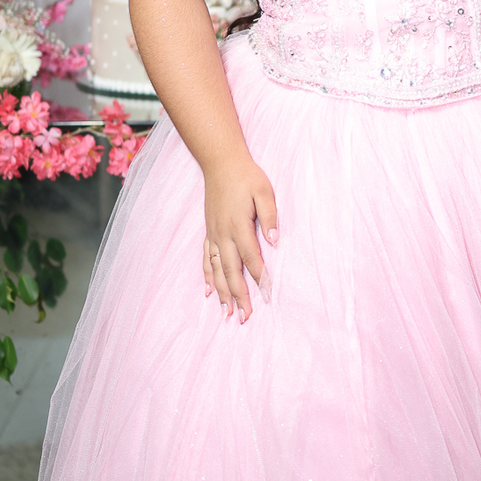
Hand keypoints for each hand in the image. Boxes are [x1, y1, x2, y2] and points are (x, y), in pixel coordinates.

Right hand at [202, 157, 277, 320]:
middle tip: (244, 317)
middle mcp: (223, 234)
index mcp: (239, 225)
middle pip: (231, 271)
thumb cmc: (246, 176)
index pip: (251, 257)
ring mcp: (213, 234)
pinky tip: (208, 292)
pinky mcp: (209, 232)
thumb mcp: (264, 191)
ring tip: (227, 313)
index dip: (259, 278)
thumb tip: (275, 241)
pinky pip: (206, 259)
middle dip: (238, 296)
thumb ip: (269, 216)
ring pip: (217, 270)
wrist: (220, 163)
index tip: (266, 296)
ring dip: (222, 293)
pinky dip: (207, 276)